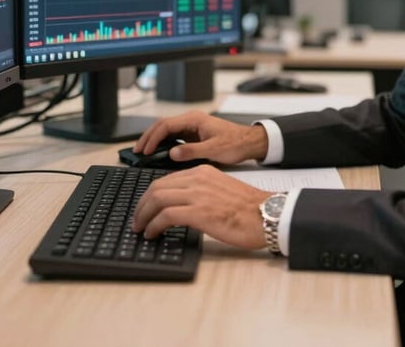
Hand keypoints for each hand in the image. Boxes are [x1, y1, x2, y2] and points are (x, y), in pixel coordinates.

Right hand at [133, 110, 268, 164]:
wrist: (249, 142)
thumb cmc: (236, 143)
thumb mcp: (214, 149)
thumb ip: (192, 151)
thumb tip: (172, 154)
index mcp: (194, 120)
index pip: (166, 125)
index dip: (153, 137)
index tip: (145, 150)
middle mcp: (191, 120)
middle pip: (162, 125)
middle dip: (148, 137)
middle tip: (137, 151)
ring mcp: (192, 127)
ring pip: (166, 130)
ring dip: (154, 139)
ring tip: (143, 152)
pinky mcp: (193, 134)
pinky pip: (173, 136)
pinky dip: (163, 143)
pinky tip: (157, 152)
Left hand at [133, 164, 271, 248]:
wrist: (267, 214)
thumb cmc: (248, 209)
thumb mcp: (220, 190)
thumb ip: (201, 192)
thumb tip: (181, 207)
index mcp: (202, 171)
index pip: (166, 180)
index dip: (150, 196)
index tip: (145, 208)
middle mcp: (197, 178)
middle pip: (156, 187)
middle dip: (142, 205)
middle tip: (137, 220)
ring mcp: (198, 194)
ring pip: (157, 198)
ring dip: (144, 215)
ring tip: (141, 229)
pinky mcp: (199, 211)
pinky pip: (166, 215)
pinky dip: (154, 225)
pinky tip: (153, 234)